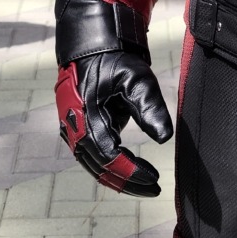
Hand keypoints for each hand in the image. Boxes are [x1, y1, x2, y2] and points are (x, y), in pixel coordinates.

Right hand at [56, 50, 169, 195]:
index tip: (154, 179)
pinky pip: (92, 158)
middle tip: (155, 189)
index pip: (108, 155)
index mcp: (86, 115)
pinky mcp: (76, 131)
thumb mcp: (137, 79)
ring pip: (94, 166)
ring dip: (120, 179)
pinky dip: (111, 169)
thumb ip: (150, 107)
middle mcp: (73, 127)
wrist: (91, 48)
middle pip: (99, 167)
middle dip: (128, 182)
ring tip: (146, 186)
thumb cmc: (115, 61)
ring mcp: (71, 131)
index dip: (131, 171)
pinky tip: (132, 173)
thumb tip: (165, 138)